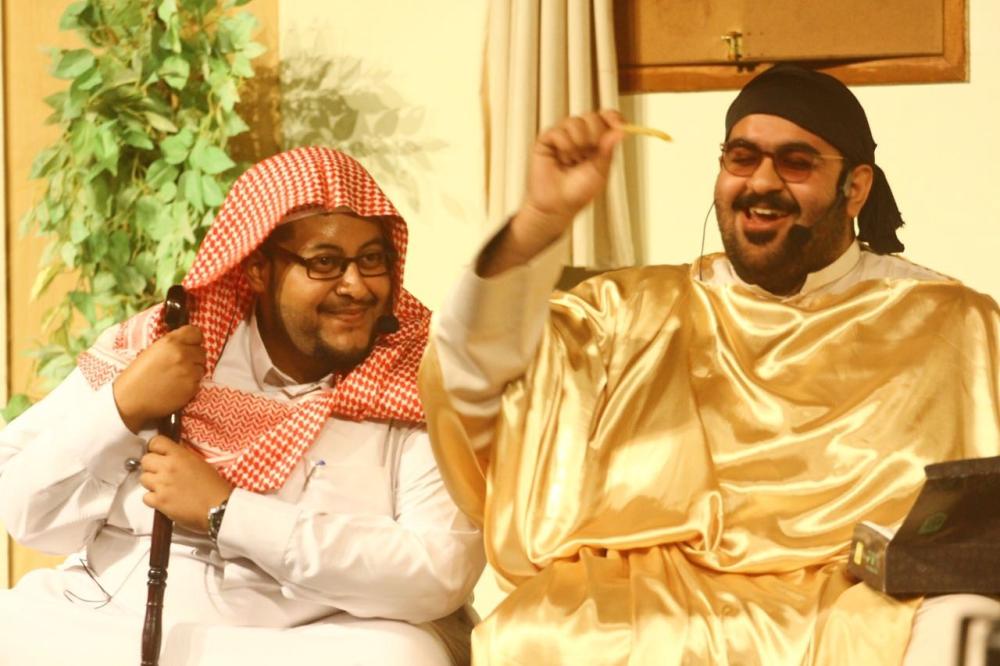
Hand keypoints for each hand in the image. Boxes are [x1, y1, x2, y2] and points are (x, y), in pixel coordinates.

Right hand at [113, 325, 205, 432]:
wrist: (130, 399)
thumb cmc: (137, 375)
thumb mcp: (152, 351)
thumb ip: (172, 345)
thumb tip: (188, 343)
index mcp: (171, 342)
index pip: (196, 333)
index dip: (193, 340)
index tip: (190, 345)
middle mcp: (183, 354)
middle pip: (202, 351)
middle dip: (193, 357)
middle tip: (179, 366)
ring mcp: (189, 371)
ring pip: (201, 368)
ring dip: (193, 372)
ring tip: (176, 378)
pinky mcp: (192, 387)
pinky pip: (198, 383)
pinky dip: (190, 385)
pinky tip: (176, 388)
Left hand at [139, 435, 232, 532]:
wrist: (218, 507)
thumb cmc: (213, 485)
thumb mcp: (199, 462)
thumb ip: (181, 456)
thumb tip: (169, 454)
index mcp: (180, 455)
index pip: (155, 442)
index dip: (155, 448)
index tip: (158, 454)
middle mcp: (168, 467)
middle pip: (145, 460)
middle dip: (151, 466)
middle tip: (161, 473)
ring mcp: (162, 485)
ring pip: (143, 478)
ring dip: (151, 483)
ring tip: (164, 487)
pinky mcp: (159, 501)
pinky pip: (145, 497)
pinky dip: (153, 499)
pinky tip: (164, 499)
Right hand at [479, 110, 623, 276]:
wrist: (558, 205)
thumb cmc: (578, 192)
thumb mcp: (600, 171)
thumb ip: (608, 149)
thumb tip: (621, 130)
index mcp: (597, 141)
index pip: (606, 118)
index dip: (613, 117)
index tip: (619, 125)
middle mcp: (581, 135)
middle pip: (592, 116)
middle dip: (594, 135)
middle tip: (588, 154)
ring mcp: (563, 136)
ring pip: (575, 121)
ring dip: (577, 144)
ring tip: (572, 161)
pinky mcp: (547, 139)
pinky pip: (559, 132)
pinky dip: (563, 146)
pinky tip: (561, 159)